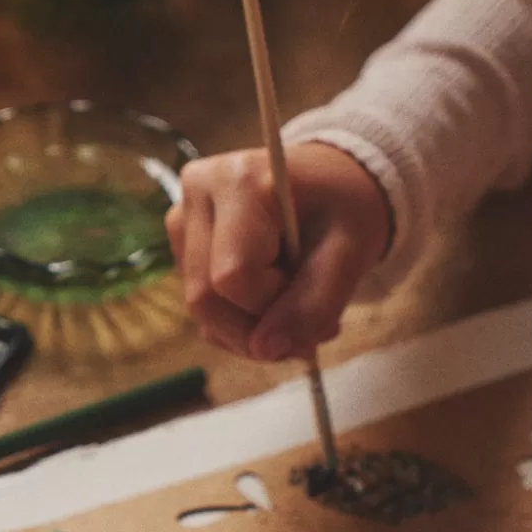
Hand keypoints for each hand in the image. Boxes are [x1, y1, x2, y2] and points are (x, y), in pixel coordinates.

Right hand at [167, 141, 389, 361]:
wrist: (331, 184)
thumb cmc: (343, 208)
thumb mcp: (349, 253)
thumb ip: (312, 304)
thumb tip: (264, 350)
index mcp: (238, 181)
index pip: (230, 277)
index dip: (271, 305)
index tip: (311, 291)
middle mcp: (197, 194)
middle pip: (205, 298)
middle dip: (257, 330)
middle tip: (308, 329)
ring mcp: (182, 219)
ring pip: (201, 311)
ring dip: (252, 330)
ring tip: (295, 307)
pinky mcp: (182, 244)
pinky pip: (203, 308)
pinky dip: (240, 321)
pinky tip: (272, 300)